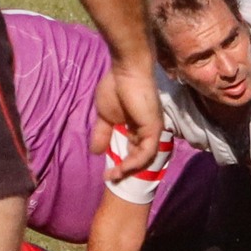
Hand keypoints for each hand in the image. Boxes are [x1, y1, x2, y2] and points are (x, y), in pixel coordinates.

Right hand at [93, 63, 161, 180]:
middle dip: (125, 171)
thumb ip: (102, 134)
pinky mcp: (154, 128)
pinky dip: (135, 162)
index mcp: (136, 128)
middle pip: (139, 157)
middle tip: (110, 178)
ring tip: (113, 176)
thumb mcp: (105, 117)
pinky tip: (122, 167)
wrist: (125, 72)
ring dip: (129, 170)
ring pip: (145, 158)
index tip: (107, 173)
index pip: (132, 151)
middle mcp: (147, 130)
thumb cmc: (115, 89)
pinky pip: (147, 152)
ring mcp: (152, 129)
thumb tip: (96, 152)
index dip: (121, 164)